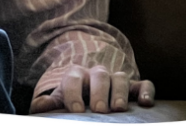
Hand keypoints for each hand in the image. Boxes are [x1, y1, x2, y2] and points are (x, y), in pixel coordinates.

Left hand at [29, 65, 154, 113]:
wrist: (89, 93)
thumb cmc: (73, 99)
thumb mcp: (59, 100)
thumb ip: (47, 105)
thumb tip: (39, 108)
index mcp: (76, 76)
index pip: (73, 78)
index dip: (74, 93)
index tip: (77, 111)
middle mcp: (96, 74)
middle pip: (99, 75)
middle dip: (99, 92)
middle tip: (99, 110)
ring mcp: (115, 79)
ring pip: (120, 77)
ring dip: (119, 91)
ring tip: (118, 108)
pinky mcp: (134, 87)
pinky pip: (144, 84)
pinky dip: (146, 91)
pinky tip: (146, 103)